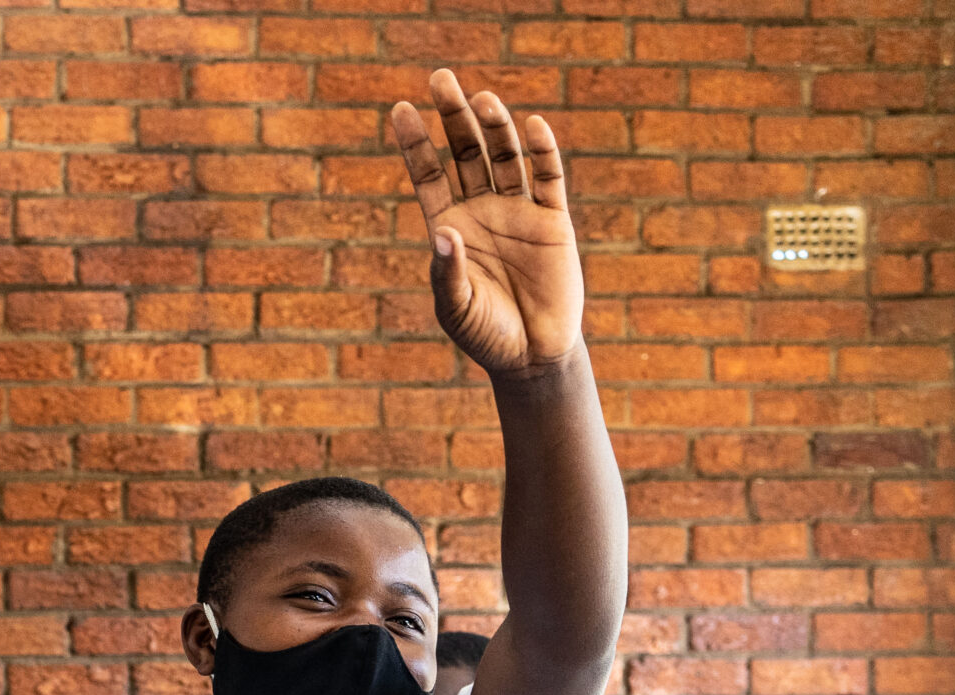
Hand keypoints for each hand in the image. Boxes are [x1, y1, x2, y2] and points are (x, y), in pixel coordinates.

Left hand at [389, 70, 584, 377]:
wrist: (531, 355)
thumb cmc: (485, 334)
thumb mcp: (455, 306)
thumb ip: (448, 271)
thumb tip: (443, 233)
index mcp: (449, 227)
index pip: (429, 174)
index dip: (416, 143)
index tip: (401, 108)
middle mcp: (481, 211)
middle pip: (465, 153)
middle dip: (453, 117)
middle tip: (440, 79)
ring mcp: (517, 211)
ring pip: (504, 157)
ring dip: (494, 127)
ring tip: (482, 100)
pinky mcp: (552, 220)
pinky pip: (547, 177)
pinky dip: (542, 151)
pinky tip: (531, 125)